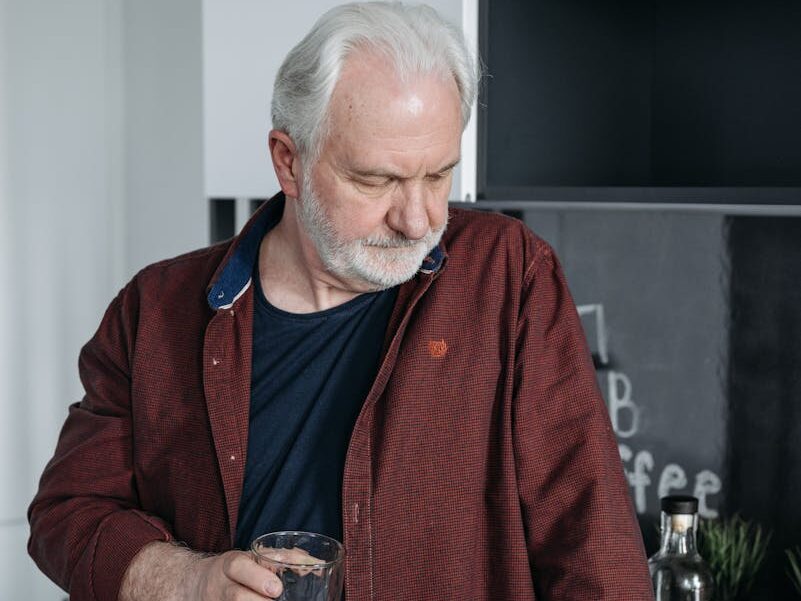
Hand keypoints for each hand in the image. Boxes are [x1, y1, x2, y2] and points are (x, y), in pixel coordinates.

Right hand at [119, 542, 283, 600]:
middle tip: (276, 600)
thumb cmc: (237, 570)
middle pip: (235, 596)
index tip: (276, 589)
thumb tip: (316, 563)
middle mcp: (219, 585)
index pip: (240, 566)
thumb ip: (281, 558)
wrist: (196, 583)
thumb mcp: (252, 558)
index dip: (257, 577)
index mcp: (230, 564)